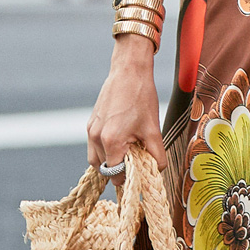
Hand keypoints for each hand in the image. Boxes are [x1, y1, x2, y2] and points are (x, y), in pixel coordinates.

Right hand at [87, 39, 166, 173]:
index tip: (140, 175)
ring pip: (96, 159)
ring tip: (128, 151)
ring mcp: (91, 130)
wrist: (128, 71)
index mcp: (111, 142)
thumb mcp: (153, 129)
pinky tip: (121, 139)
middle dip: (119, 170)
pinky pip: (94, 145)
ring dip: (110, 161)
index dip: (128, 179)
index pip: (115, 176)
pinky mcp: (90, 123)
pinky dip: (105, 149)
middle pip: (104, 170)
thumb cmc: (141, 97)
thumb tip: (159, 170)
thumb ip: (157, 154)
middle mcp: (96, 138)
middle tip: (135, 163)